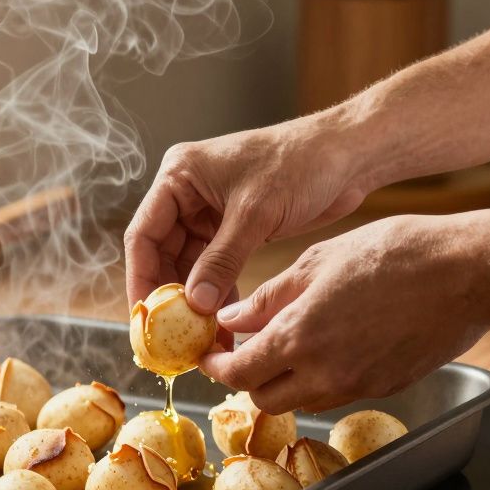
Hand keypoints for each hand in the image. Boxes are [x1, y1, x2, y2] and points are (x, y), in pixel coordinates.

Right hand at [123, 112, 370, 313]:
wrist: (347, 154)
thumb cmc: (300, 164)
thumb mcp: (255, 214)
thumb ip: (221, 260)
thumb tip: (195, 305)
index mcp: (179, 176)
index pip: (144, 235)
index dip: (142, 279)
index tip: (146, 317)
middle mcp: (187, 193)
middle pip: (162, 254)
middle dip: (169, 295)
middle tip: (174, 334)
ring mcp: (209, 211)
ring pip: (188, 265)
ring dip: (194, 299)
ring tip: (200, 335)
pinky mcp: (233, 227)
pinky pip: (214, 266)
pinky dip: (216, 292)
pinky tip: (222, 323)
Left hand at [199, 213, 489, 413]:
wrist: (469, 273)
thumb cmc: (396, 253)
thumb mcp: (317, 261)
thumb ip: (269, 298)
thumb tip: (231, 318)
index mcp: (299, 338)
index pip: (237, 373)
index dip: (217, 366)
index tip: (211, 353)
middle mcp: (325, 373)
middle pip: (264, 398)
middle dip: (247, 378)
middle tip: (245, 349)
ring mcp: (358, 385)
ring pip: (301, 400)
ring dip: (284, 381)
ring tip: (288, 343)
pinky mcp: (385, 388)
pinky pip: (337, 394)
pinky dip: (321, 379)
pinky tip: (330, 345)